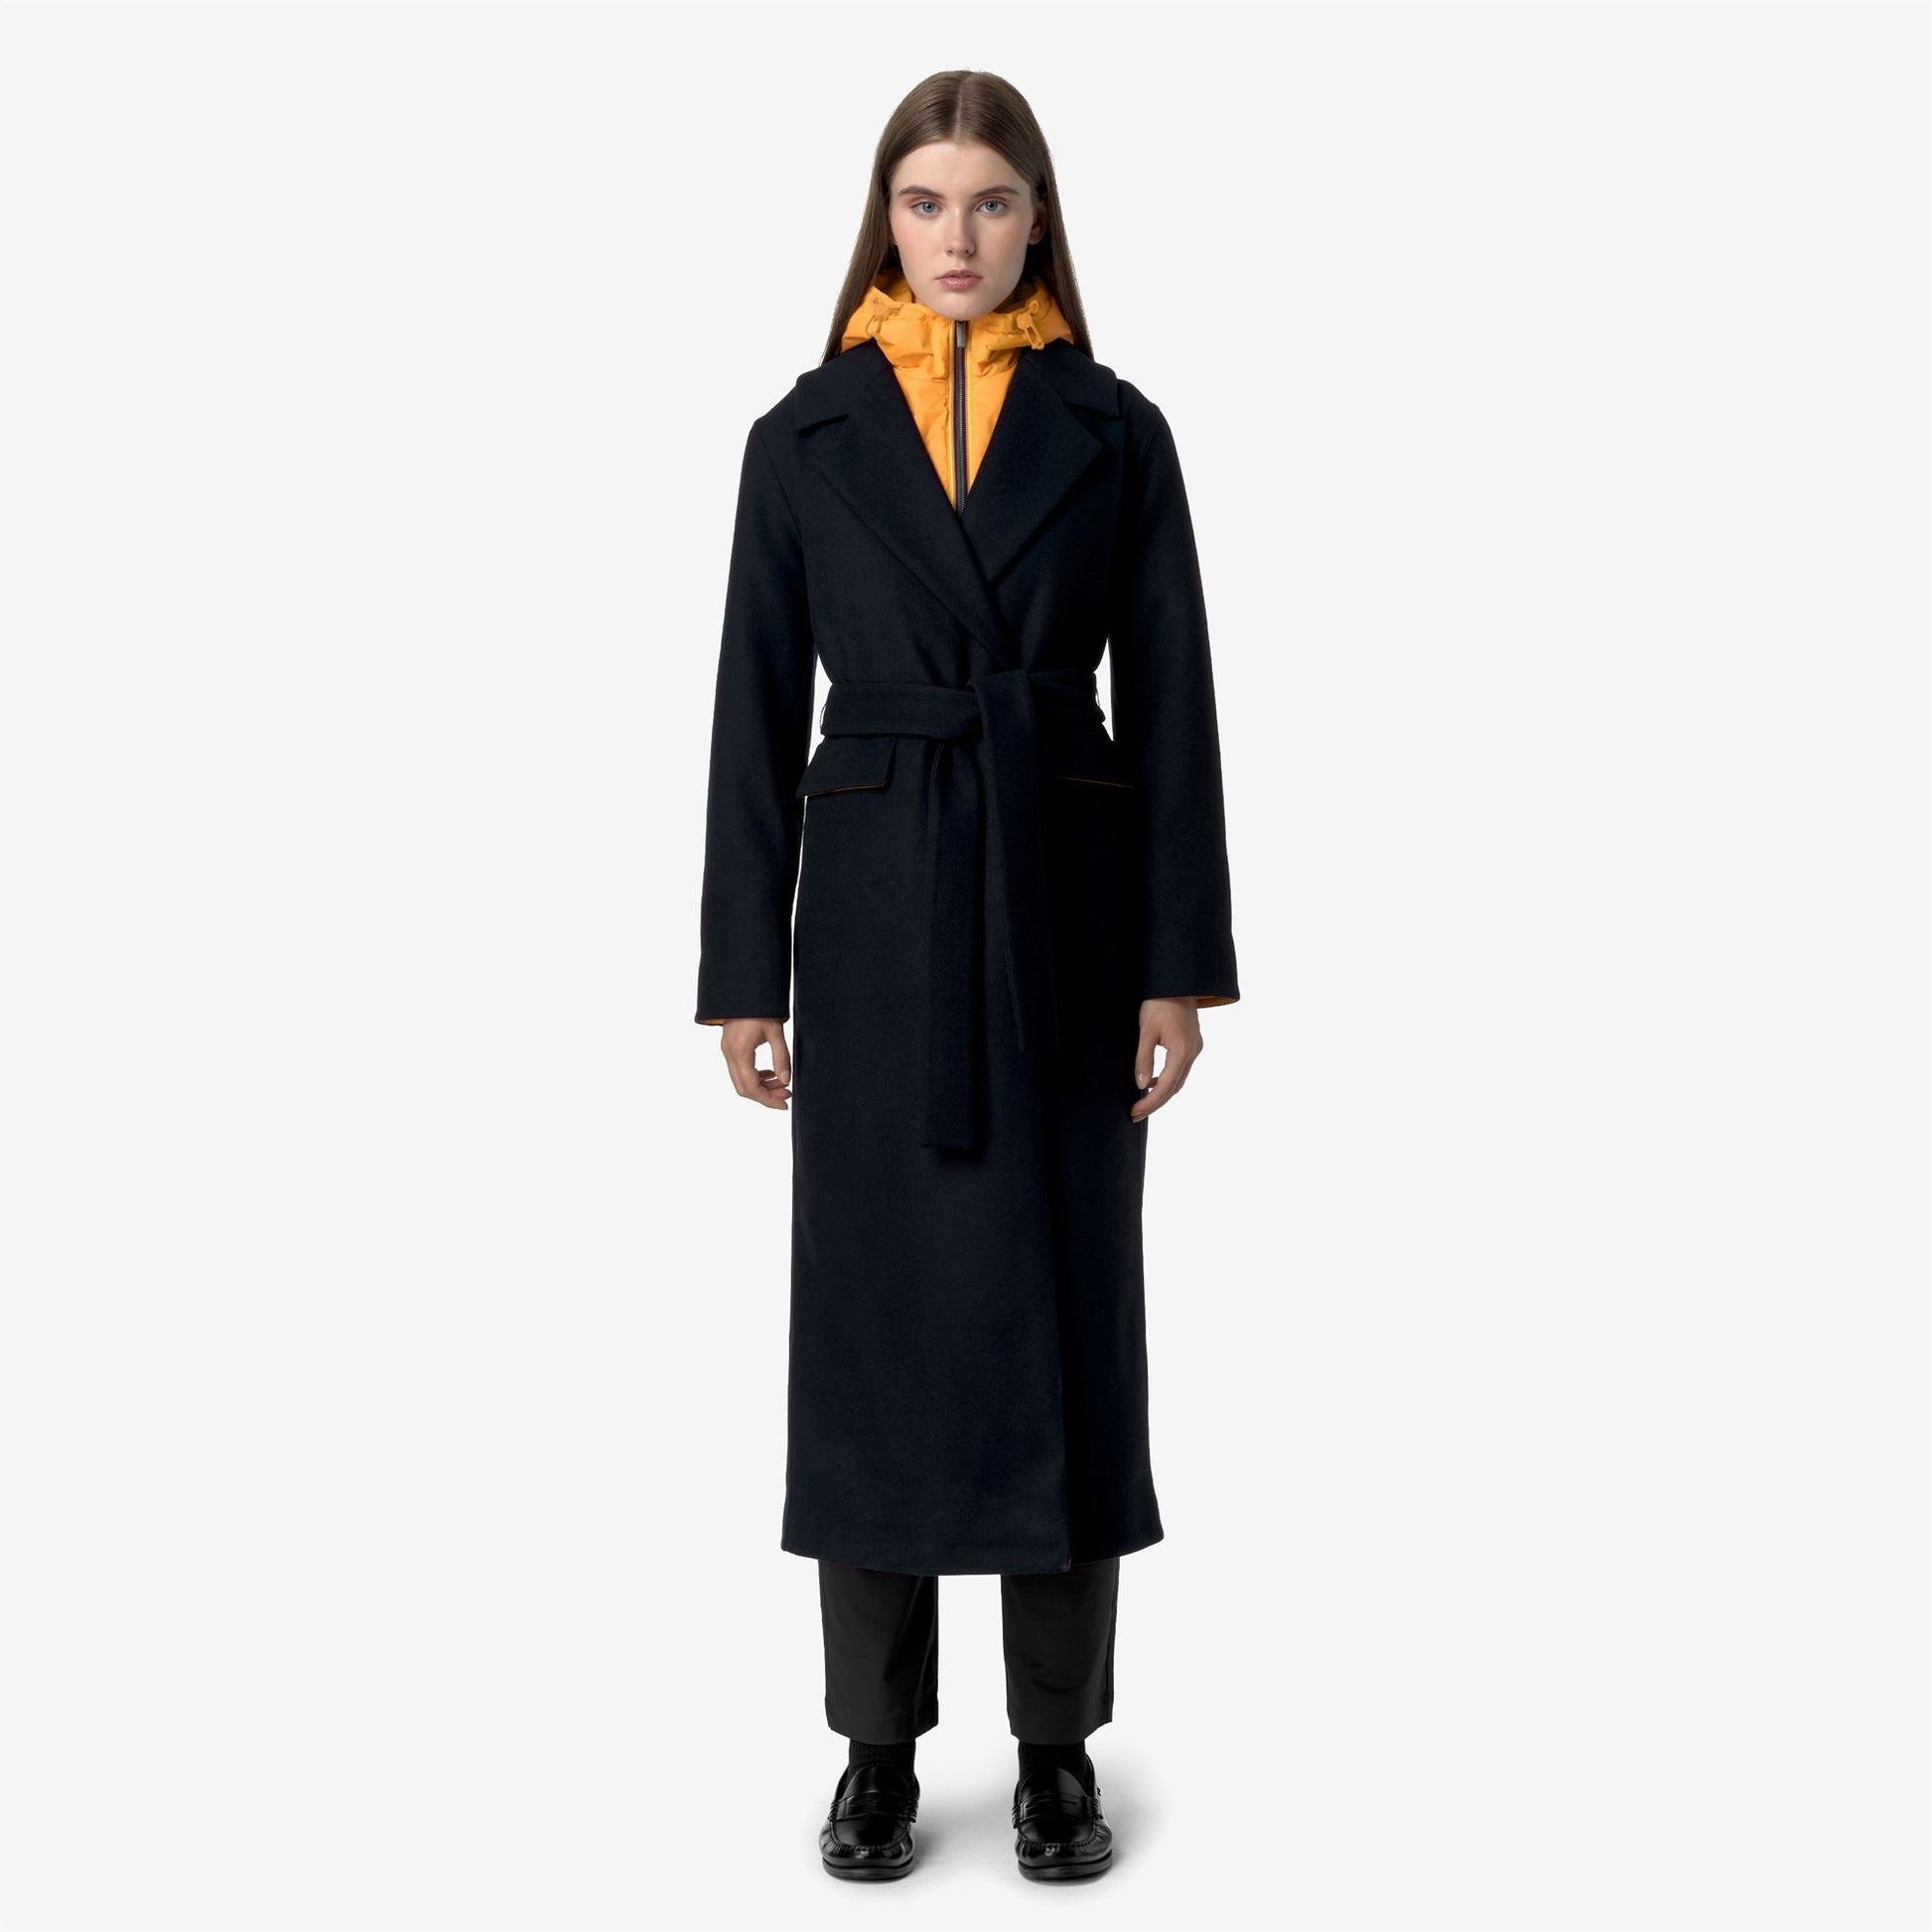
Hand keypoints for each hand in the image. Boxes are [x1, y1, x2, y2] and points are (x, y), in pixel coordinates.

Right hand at [715, 1018, 791, 1109]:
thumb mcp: (775, 1032)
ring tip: (782, 1085)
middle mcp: (730, 1055)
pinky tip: (770, 1074)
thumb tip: (786, 1081)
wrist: (744, 991)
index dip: (768, 1100)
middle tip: (786, 1095)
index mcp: (740, 1052)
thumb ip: (781, 1057)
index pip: (751, 1087)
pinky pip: (740, 1071)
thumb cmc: (760, 1009)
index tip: (784, 1104)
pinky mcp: (730, 1049)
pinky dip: (755, 1077)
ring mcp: (728, 1052)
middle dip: (766, 1096)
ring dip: (761, 1087)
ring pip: (741, 1081)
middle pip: (744, 1088)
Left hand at [1130, 998, 1203, 1121]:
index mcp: (1182, 1051)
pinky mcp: (1193, 1044)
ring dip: (1162, 1092)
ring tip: (1142, 1102)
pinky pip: (1181, 1069)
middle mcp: (1193, 1052)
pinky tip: (1153, 1081)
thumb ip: (1144, 1059)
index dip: (1150, 1103)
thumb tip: (1141, 1085)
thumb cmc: (1159, 1003)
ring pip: (1179, 1080)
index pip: (1166, 1087)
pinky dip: (1168, 1079)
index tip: (1134, 1112)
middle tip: (1135, 1113)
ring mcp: (1195, 1048)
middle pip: (1174, 1087)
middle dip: (1155, 1103)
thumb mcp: (1146, 1031)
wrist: (1177, 982)